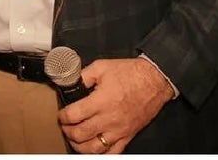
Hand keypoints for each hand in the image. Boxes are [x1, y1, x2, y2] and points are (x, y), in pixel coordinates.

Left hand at [58, 57, 173, 153]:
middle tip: (65, 126)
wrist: (155, 80)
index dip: (63, 117)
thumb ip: (82, 76)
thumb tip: (69, 83)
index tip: (62, 115)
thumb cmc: (130, 73)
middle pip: (81, 134)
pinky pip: (114, 152)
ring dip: (80, 146)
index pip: (73, 116)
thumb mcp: (101, 67)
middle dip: (68, 132)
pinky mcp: (129, 135)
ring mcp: (120, 129)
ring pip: (95, 148)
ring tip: (75, 139)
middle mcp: (109, 118)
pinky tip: (94, 148)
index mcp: (100, 101)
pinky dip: (101, 153)